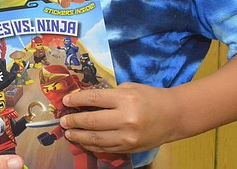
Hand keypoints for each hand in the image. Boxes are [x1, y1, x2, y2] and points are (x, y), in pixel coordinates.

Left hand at [60, 83, 176, 153]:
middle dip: (73, 121)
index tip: (66, 101)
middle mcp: (125, 119)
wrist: (174, 116)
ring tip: (68, 133)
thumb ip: (109, 94)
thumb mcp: (129, 88)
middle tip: (63, 120)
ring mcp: (127, 136)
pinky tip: (83, 141)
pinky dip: (91, 145)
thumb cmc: (150, 97)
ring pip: (96, 139)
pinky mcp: (129, 148)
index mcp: (125, 99)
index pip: (93, 99)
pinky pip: (105, 148)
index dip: (76, 100)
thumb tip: (86, 100)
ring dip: (78, 136)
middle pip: (91, 121)